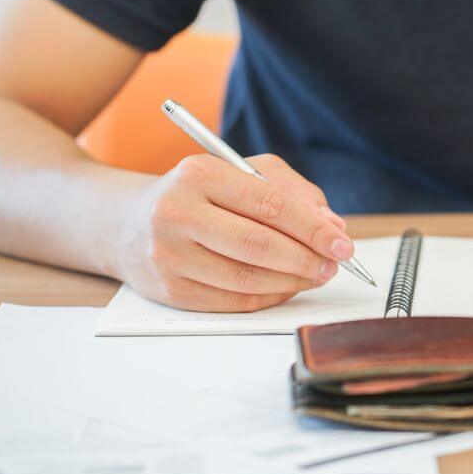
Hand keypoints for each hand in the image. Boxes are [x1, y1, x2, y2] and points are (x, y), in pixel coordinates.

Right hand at [115, 153, 353, 311]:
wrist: (129, 223)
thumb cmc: (201, 193)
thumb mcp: (244, 172)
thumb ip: (293, 192)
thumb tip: (333, 225)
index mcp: (199, 173)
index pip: (270, 205)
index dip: (313, 228)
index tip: (343, 243)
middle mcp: (176, 212)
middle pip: (259, 245)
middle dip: (307, 258)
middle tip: (334, 264)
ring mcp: (168, 254)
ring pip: (247, 278)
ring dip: (292, 281)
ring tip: (316, 275)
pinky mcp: (169, 290)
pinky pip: (232, 301)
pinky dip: (269, 297)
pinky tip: (287, 287)